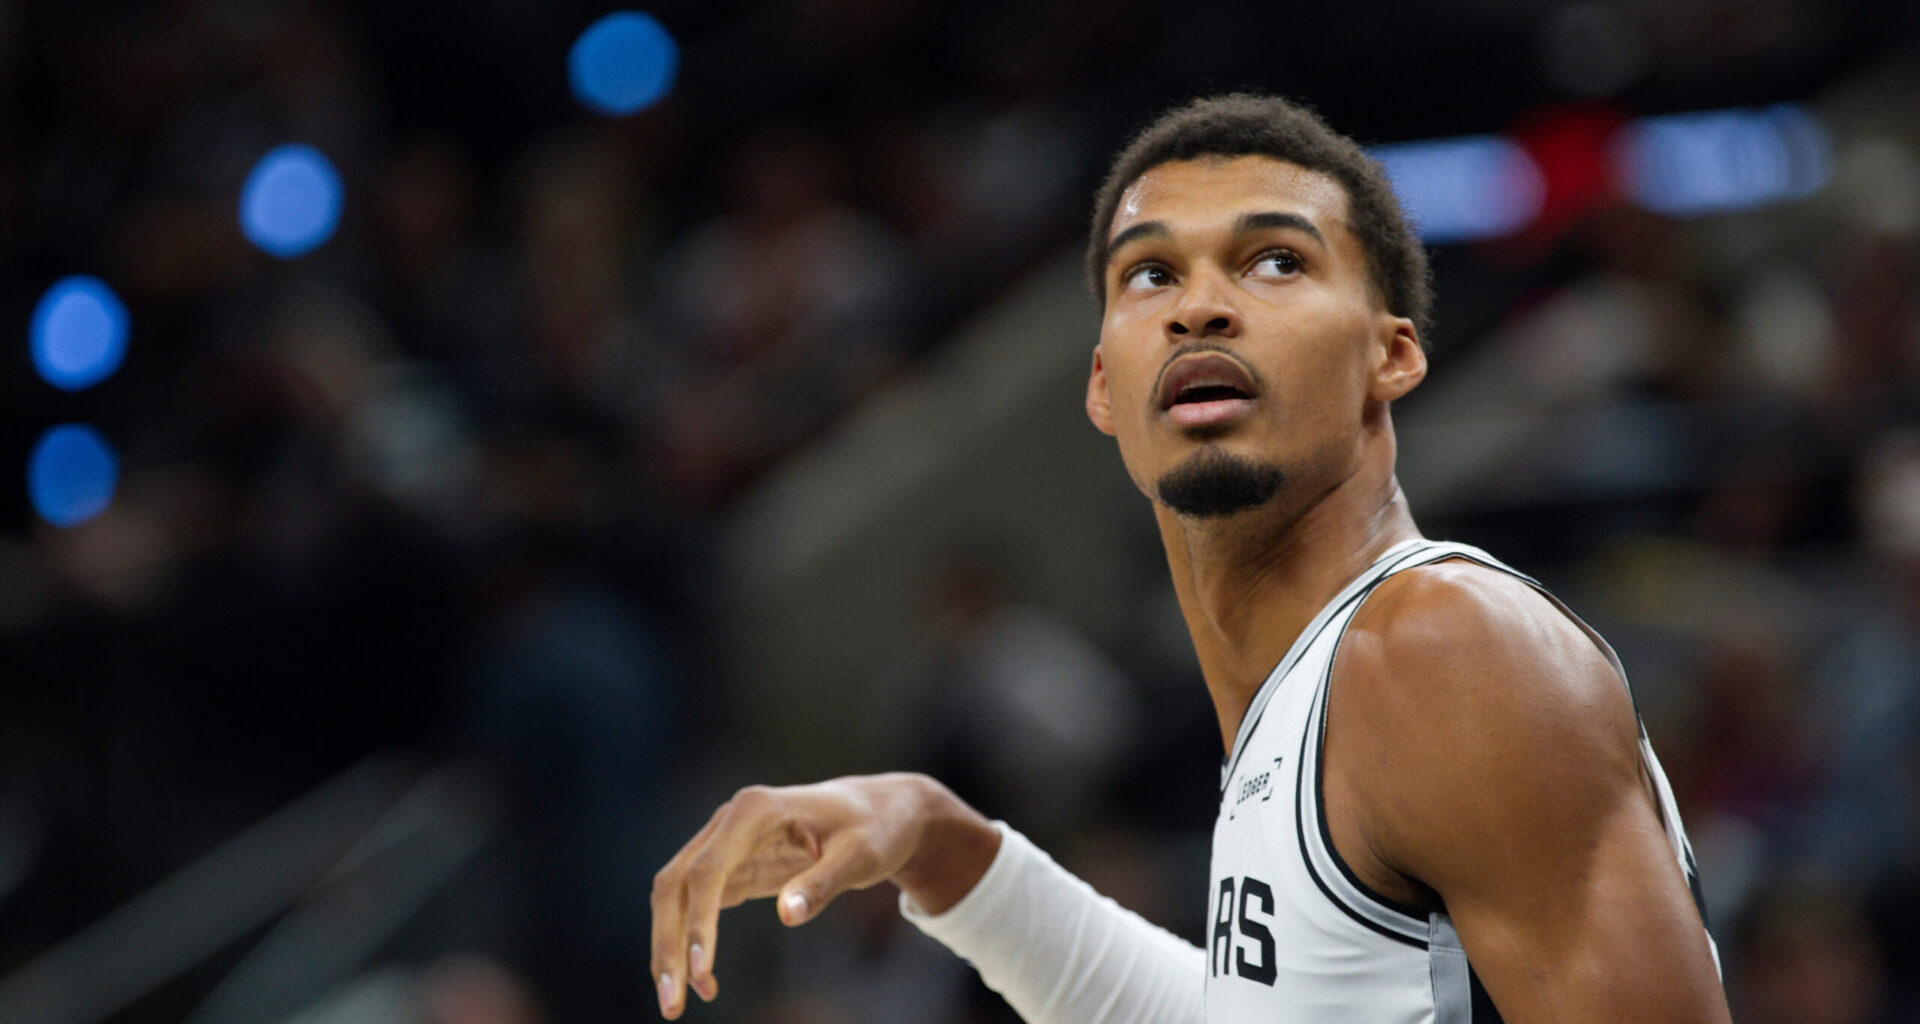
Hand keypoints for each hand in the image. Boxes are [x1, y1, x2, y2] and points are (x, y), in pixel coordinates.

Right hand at [649, 772, 997, 1018]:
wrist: (879, 812)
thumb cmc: (873, 830)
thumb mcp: (860, 856)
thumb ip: (823, 883)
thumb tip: (787, 916)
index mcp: (754, 810)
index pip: (708, 870)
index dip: (699, 922)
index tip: (701, 971)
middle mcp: (729, 822)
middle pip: (675, 884)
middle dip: (668, 943)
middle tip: (671, 1003)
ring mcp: (725, 842)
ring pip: (676, 896)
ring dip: (670, 947)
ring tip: (677, 1004)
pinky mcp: (731, 865)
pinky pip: (696, 904)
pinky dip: (691, 941)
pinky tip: (703, 981)